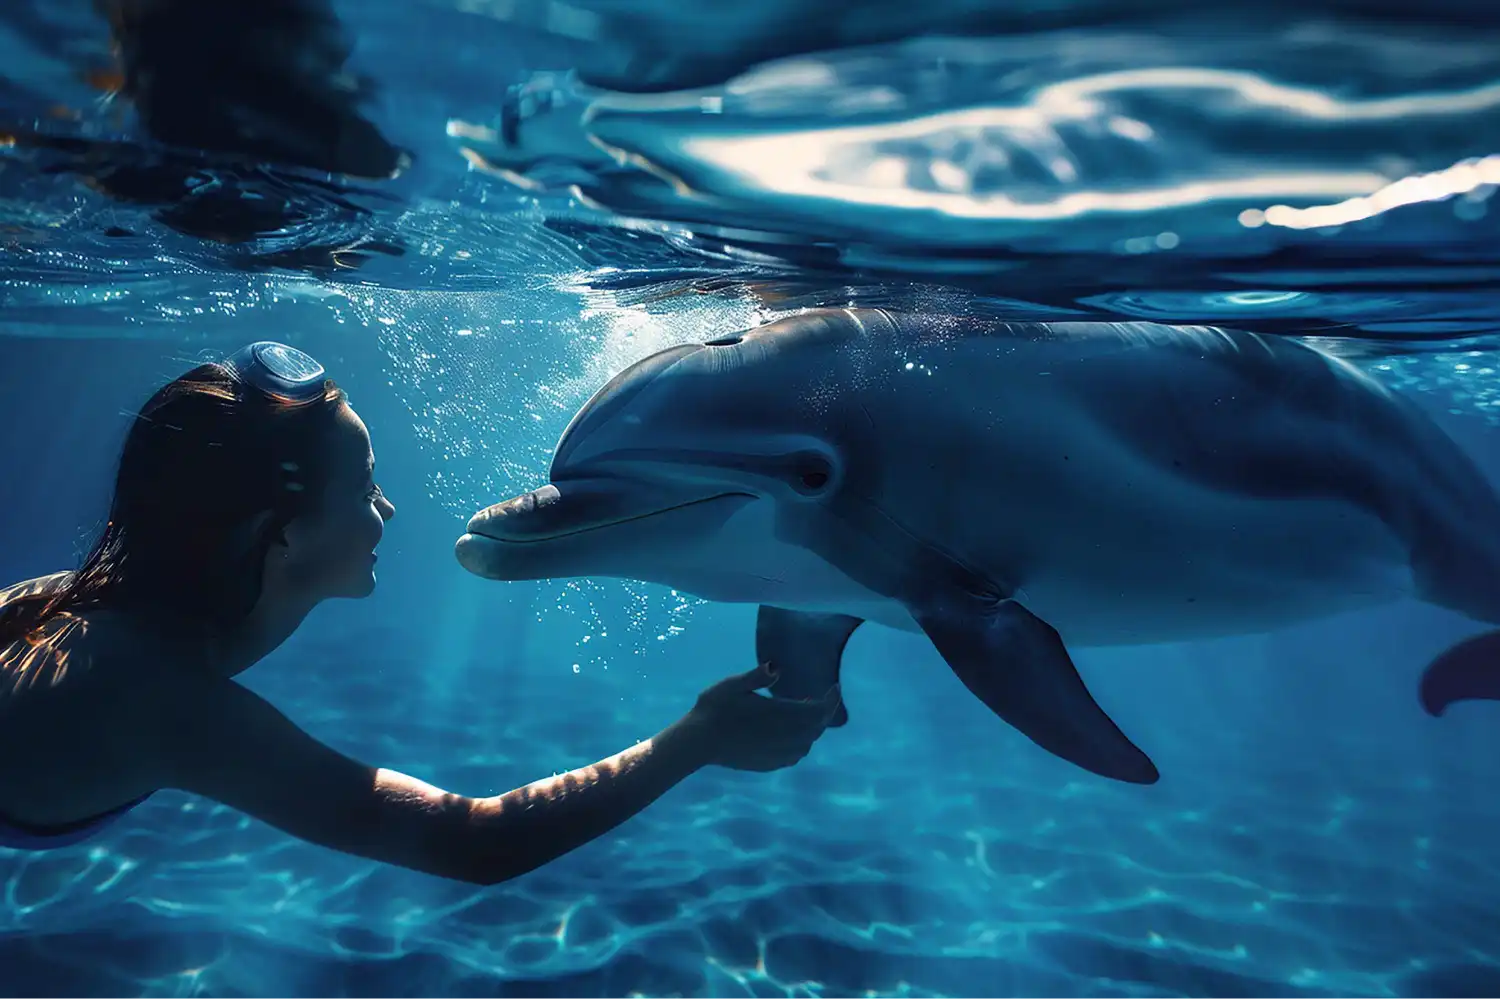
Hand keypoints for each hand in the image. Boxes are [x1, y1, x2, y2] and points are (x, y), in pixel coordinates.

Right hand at [670, 663, 841, 771]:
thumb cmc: (714, 708)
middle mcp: (785, 737)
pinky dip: (801, 743)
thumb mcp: (733, 684)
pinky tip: (792, 736)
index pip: (819, 710)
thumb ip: (757, 676)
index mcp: (781, 715)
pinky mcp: (769, 764)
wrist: (698, 742)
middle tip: (822, 698)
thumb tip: (776, 668)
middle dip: (824, 712)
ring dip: (812, 729)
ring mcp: (778, 754)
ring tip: (806, 714)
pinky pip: (795, 755)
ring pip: (808, 743)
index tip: (835, 687)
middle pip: (817, 727)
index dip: (831, 699)